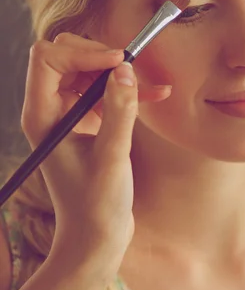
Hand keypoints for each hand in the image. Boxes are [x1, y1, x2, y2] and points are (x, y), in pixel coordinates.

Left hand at [20, 33, 170, 258]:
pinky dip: (129, 91)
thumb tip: (126, 70)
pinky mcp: (88, 123)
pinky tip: (157, 95)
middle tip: (133, 70)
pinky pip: (105, 92)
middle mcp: (51, 110)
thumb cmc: (96, 204)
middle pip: (66, 57)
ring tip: (152, 86)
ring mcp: (69, 115)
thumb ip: (119, 110)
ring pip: (89, 71)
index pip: (49, 60)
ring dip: (119, 73)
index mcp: (43, 116)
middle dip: (101, 57)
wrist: (95, 236)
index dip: (83, 53)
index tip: (119, 62)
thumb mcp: (112, 156)